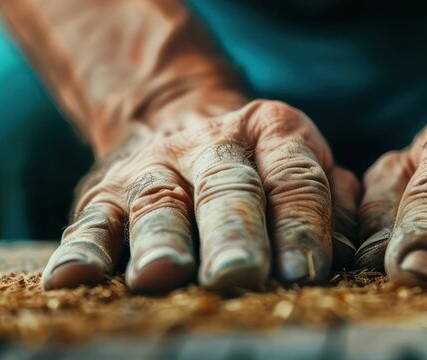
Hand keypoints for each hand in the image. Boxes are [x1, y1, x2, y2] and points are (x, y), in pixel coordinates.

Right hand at [41, 100, 359, 293]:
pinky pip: (91, 222)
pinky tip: (73, 280)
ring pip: (158, 203)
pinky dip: (82, 251)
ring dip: (161, 240)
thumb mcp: (300, 169)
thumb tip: (354, 259)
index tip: (306, 274)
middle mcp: (213, 146)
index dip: (301, 226)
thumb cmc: (258, 171)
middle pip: (228, 190)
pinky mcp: (102, 193)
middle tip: (240, 274)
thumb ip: (333, 207)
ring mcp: (154, 167)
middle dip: (234, 234)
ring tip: (163, 275)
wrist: (174, 123)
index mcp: (274, 134)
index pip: (295, 180)